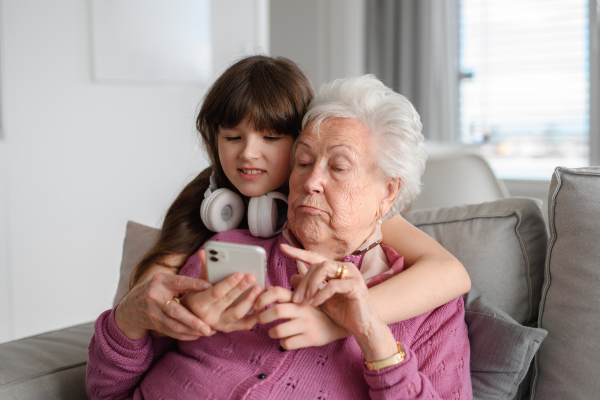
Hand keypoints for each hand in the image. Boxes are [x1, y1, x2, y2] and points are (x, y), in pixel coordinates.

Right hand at [114, 273, 212, 340]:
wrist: (129, 307)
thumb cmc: (155, 290)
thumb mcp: (164, 281)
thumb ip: (182, 283)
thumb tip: (208, 286)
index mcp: (161, 281)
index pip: (179, 282)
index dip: (194, 284)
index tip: (209, 286)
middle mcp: (155, 296)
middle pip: (176, 311)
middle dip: (193, 321)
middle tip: (208, 327)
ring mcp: (153, 312)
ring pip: (174, 325)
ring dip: (192, 330)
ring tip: (208, 332)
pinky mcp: (154, 324)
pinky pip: (172, 332)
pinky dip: (185, 335)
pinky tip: (197, 335)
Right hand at [181, 272, 262, 332]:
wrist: (191, 318)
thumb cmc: (196, 296)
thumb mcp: (197, 283)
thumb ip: (205, 269)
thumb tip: (204, 252)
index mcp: (199, 303)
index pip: (216, 292)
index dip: (229, 283)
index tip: (240, 273)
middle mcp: (209, 317)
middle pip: (229, 301)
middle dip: (242, 288)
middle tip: (252, 277)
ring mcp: (220, 325)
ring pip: (238, 314)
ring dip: (250, 301)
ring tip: (259, 289)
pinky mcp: (229, 329)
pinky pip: (245, 324)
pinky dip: (256, 315)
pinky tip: (262, 303)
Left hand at [253, 286, 346, 348]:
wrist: (340, 325)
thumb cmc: (318, 310)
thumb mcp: (306, 297)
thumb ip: (288, 293)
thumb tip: (269, 288)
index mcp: (300, 297)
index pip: (277, 292)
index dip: (263, 298)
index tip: (256, 305)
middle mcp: (303, 309)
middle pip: (276, 311)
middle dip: (262, 317)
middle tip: (259, 320)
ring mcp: (307, 324)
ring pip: (279, 330)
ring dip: (271, 332)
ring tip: (272, 332)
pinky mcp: (311, 338)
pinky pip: (288, 343)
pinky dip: (283, 343)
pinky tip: (286, 341)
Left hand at [280, 244, 396, 360]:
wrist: (362, 327)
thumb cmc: (343, 312)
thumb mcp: (320, 298)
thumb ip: (308, 287)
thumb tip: (291, 277)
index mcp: (336, 269)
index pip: (315, 257)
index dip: (298, 252)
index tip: (282, 248)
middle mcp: (345, 268)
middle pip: (317, 264)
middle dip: (304, 281)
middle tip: (296, 298)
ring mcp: (352, 275)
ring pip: (324, 268)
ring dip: (311, 284)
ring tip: (305, 300)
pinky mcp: (356, 286)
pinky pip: (333, 285)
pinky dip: (321, 294)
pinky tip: (314, 303)